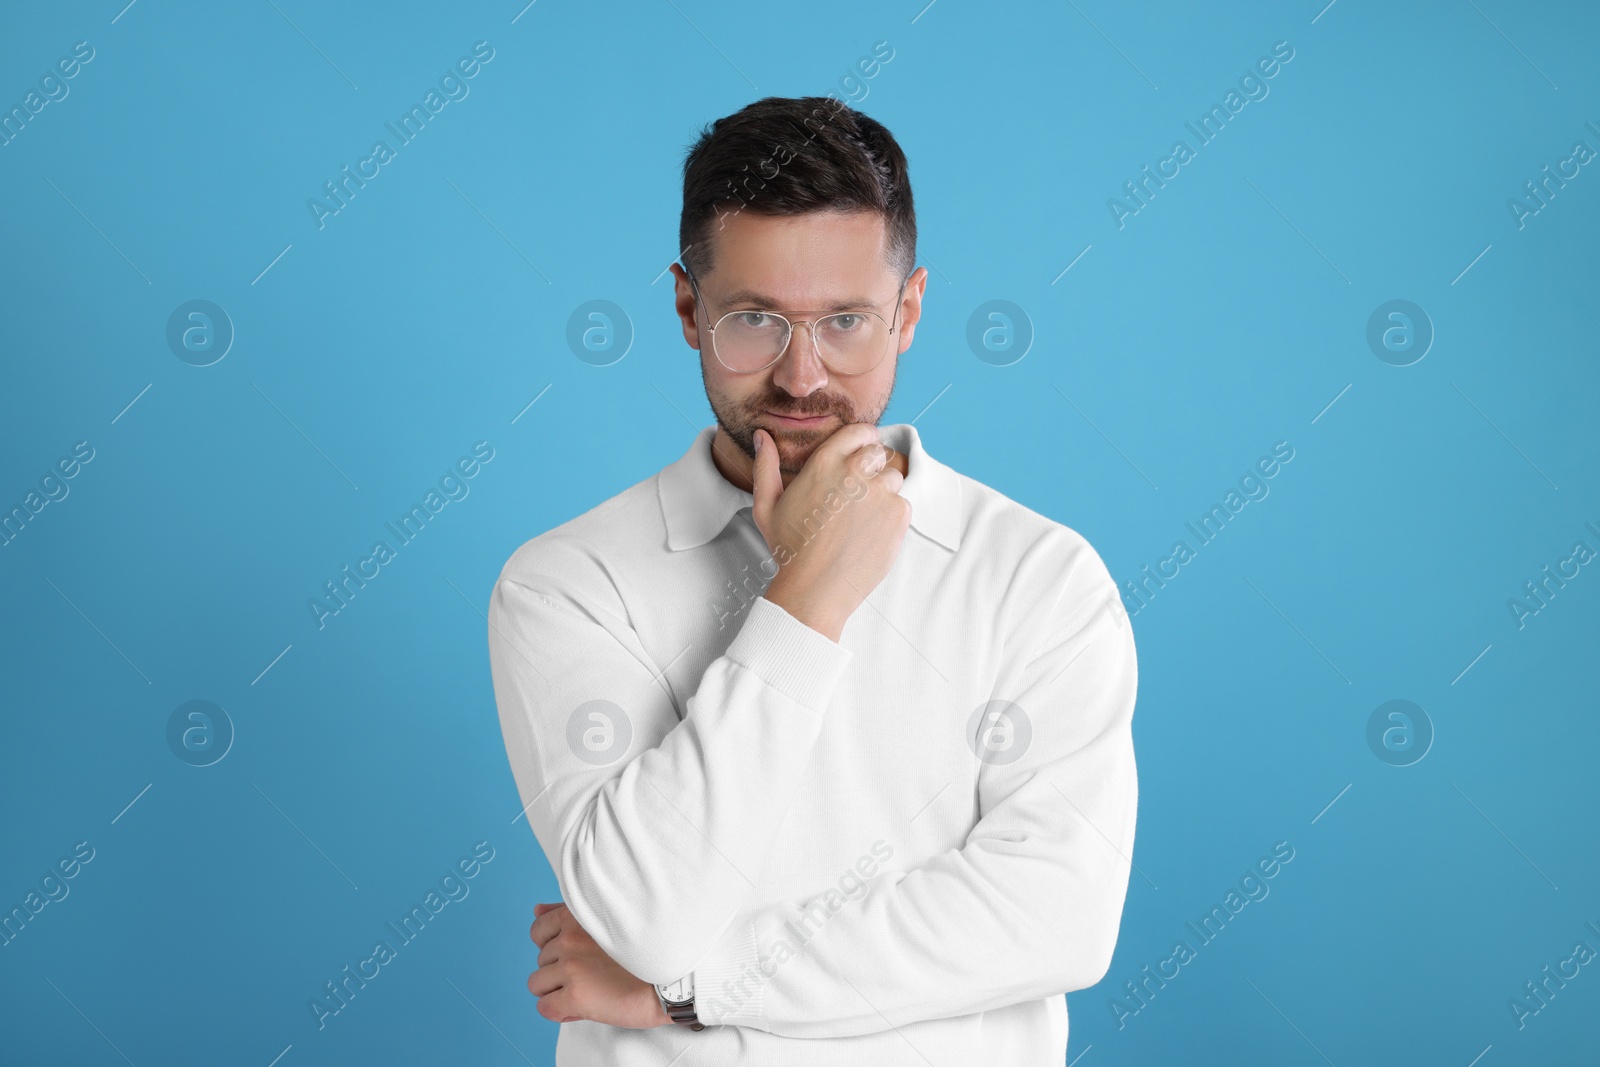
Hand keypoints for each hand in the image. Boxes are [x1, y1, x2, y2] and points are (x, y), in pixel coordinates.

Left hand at [527, 902, 669, 1028]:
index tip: (575, 955)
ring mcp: (571, 967)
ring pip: (537, 984)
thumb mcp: (606, 920)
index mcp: (578, 916)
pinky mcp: (575, 995)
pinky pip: (545, 1007)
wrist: (673, 980)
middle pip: (540, 960)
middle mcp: (570, 938)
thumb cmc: (644, 951)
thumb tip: (536, 911)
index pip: (538, 931)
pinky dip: (560, 1011)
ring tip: (588, 989)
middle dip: (560, 970)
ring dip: (557, 990)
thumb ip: (567, 914)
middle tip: (591, 975)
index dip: (553, 947)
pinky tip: (582, 1006)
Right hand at [751, 422, 911, 641]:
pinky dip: (891, 517)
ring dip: (883, 492)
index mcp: (825, 461)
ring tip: (862, 519)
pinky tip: (870, 534)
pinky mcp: (898, 514)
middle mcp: (855, 471)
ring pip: (894, 478)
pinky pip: (902, 504)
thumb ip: (766, 466)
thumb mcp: (767, 506)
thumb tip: (763, 436)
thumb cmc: (790, 549)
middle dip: (871, 469)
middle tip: (856, 497)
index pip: (860, 431)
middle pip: (878, 453)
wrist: (815, 589)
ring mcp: (880, 492)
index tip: (858, 459)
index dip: (862, 443)